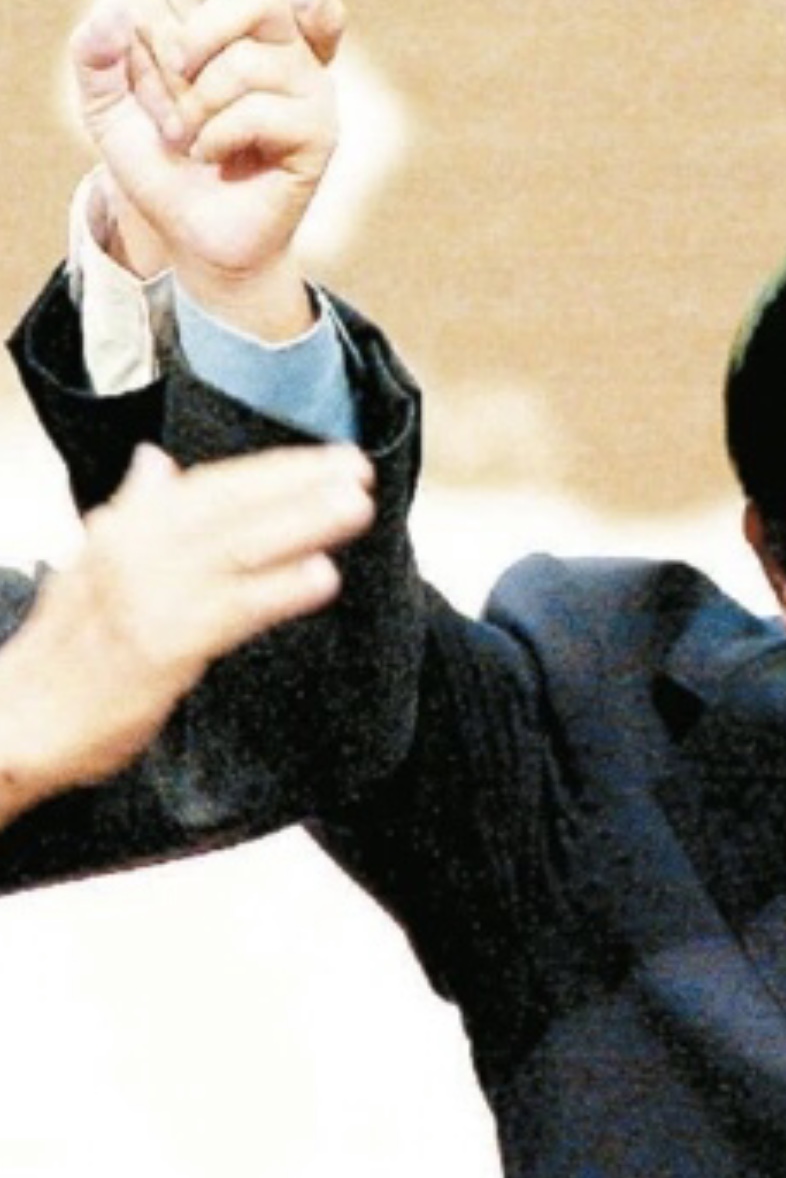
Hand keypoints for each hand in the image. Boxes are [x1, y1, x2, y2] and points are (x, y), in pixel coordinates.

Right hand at [0, 442, 372, 820]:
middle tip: (358, 469)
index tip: (333, 458)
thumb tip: (156, 461)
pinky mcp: (162, 646)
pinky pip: (232, 610)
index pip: (215, 485)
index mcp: (126, 528)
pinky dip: (278, 589)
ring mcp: (149, 596)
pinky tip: (322, 576)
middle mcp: (137, 550)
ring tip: (355, 506)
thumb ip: (135, 510)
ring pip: (238, 548)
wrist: (17, 719)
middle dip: (300, 484)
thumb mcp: (91, 563)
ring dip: (301, 523)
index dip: (278, 469)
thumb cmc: (65, 646)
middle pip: (233, 506)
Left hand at [72, 0, 345, 337]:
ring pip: (250, 60)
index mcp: (246, 23)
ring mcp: (310, 89)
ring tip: (186, 134)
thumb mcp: (109, 103)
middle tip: (173, 66)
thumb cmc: (161, 165)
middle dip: (199, 24)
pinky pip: (261, 111)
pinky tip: (211, 154)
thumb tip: (116, 10)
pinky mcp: (319, 133)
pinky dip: (218, 134)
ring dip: (197, 101)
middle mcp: (286, 46)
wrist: (194, 234)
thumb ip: (95, 52)